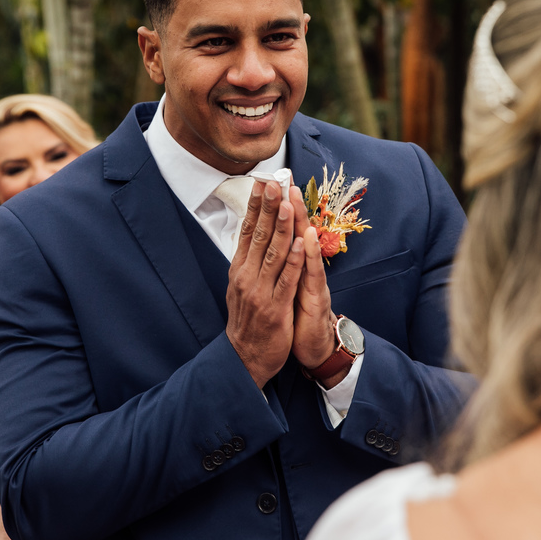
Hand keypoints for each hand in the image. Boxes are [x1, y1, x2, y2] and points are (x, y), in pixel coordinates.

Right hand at [226, 180, 304, 388]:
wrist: (245, 357)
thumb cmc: (248, 321)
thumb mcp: (240, 287)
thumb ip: (246, 262)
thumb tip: (249, 235)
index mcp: (239, 269)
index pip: (247, 231)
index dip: (255, 205)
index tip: (262, 182)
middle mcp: (247, 276)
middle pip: (259, 235)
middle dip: (268, 207)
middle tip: (275, 181)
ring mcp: (260, 291)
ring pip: (273, 253)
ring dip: (281, 227)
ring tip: (287, 204)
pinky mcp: (275, 307)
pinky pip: (286, 280)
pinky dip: (294, 260)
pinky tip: (301, 242)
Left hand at [289, 187, 343, 387]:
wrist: (313, 347)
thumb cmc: (297, 316)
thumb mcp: (285, 285)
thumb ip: (282, 263)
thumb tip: (269, 242)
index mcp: (295, 265)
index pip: (286, 231)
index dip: (278, 209)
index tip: (269, 184)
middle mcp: (306, 268)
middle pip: (297, 231)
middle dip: (290, 205)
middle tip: (284, 179)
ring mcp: (313, 280)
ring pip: (307, 246)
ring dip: (301, 221)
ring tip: (294, 198)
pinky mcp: (318, 297)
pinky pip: (312, 274)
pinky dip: (309, 256)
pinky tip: (306, 239)